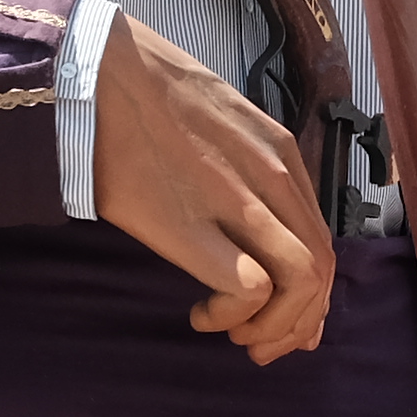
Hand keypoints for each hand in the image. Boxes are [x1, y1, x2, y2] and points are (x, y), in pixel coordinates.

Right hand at [82, 15, 332, 362]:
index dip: (313, 295)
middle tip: (262, 345)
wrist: (94, 71)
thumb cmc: (143, 92)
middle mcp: (273, 178)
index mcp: (280, 154)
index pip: (322, 240)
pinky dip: (234, 314)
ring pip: (299, 282)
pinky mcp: (193, 225)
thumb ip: (248, 165)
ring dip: (273, 326)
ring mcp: (237, 201)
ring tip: (233, 333)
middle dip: (298, 323)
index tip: (290, 323)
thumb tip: (253, 220)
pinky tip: (201, 313)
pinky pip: (249, 287)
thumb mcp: (220, 119)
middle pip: (319, 269)